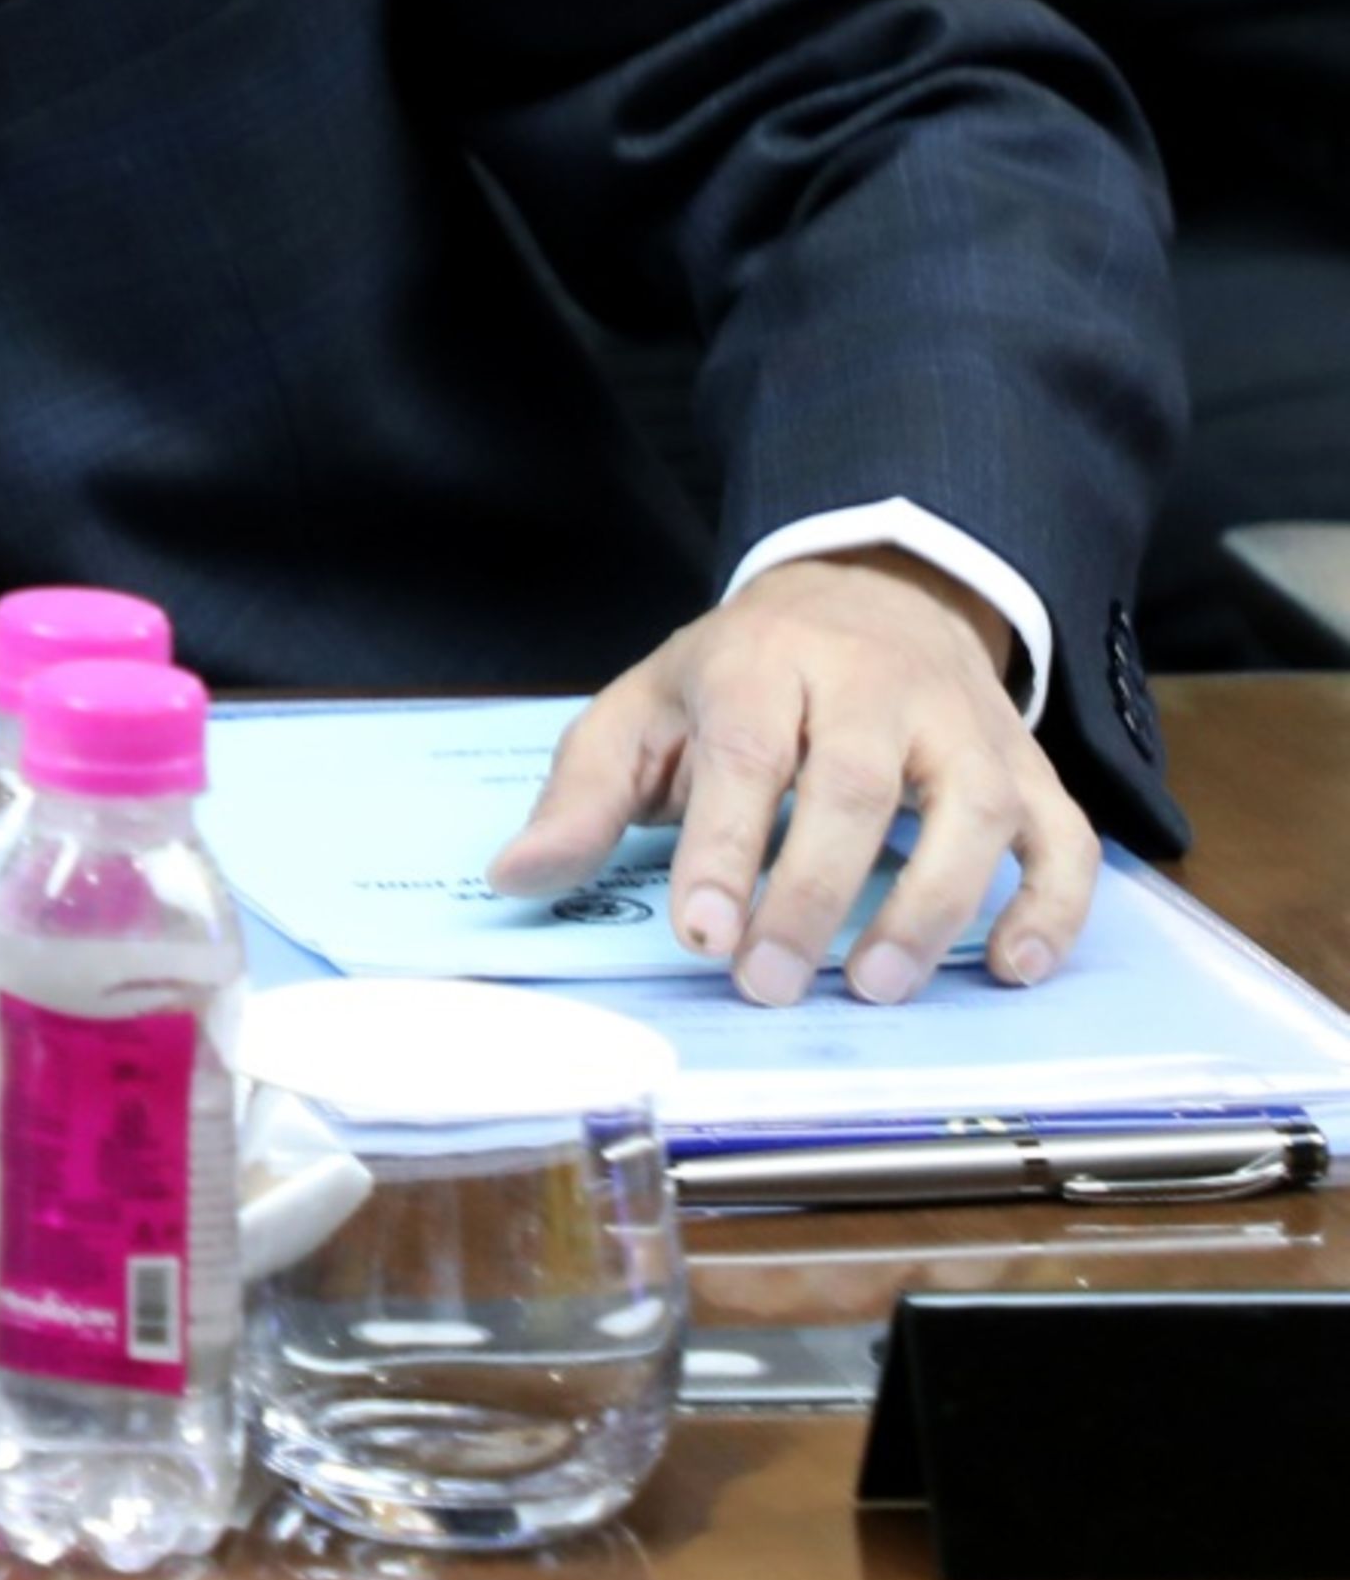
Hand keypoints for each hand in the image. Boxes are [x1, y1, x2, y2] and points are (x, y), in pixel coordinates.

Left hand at [489, 551, 1092, 1001]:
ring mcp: (961, 725)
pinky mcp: (1026, 766)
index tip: (702, 933)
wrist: (869, 592)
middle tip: (768, 984)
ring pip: (970, 809)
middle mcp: (873, 686)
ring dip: (931, 907)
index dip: (725, 847)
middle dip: (811, 893)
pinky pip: (1062, 835)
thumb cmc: (741, 674)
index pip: (747, 754)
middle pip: (854, 787)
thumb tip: (516, 876)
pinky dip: (1053, 904)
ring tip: (875, 987)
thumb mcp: (645, 709)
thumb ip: (586, 793)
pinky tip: (1016, 965)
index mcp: (763, 664)